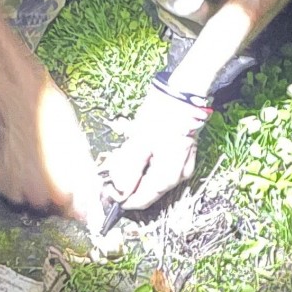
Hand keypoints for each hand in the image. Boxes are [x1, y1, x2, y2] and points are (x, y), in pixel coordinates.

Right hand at [0, 69, 99, 221]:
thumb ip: (86, 182)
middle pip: (55, 208)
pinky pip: (17, 193)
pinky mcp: (3, 185)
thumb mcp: (80, 151)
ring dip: (38, 190)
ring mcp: (19, 192)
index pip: (77, 213)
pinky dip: (21, 183)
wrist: (20, 102)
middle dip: (58, 195)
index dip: (79, 202)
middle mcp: (40, 197)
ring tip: (39, 164)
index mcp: (63, 190)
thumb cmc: (53, 120)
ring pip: (35, 202)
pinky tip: (24, 163)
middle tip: (56, 170)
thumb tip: (89, 202)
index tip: (77, 193)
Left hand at [105, 83, 206, 211]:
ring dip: (134, 170)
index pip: (141, 200)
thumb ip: (129, 170)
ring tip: (123, 155)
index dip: (122, 199)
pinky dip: (145, 161)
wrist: (184, 92)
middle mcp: (178, 176)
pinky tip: (137, 148)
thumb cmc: (163, 115)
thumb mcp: (140, 142)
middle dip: (127, 182)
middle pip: (146, 189)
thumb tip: (120, 192)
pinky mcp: (181, 153)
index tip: (106, 191)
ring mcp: (182, 165)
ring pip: (151, 176)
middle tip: (111, 169)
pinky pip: (159, 165)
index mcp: (167, 176)